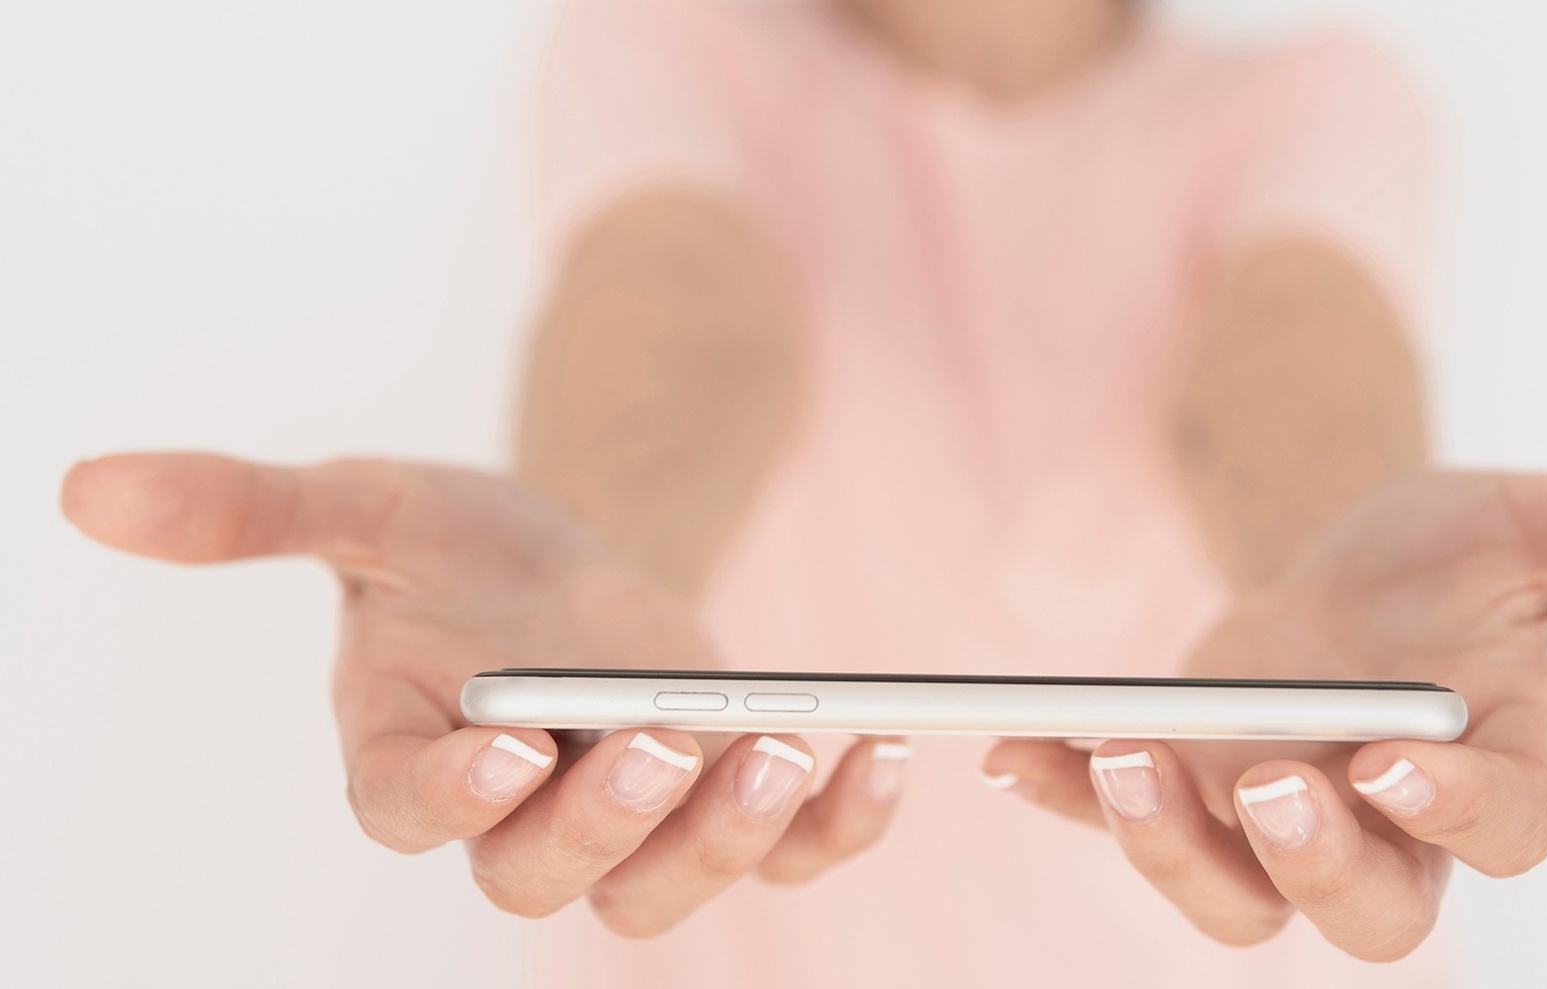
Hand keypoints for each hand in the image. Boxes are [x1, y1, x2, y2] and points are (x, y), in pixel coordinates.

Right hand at [61, 453, 906, 934]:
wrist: (564, 562)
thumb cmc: (454, 546)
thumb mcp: (367, 505)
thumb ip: (250, 509)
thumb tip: (89, 486)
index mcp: (409, 754)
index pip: (411, 811)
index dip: (452, 795)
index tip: (506, 746)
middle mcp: (512, 813)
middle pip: (546, 874)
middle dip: (611, 821)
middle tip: (665, 743)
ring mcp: (623, 820)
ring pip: (661, 892)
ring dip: (729, 838)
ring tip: (789, 752)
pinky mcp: (714, 804)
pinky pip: (779, 855)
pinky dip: (832, 825)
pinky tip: (878, 752)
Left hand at [981, 472, 1546, 958]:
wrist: (1353, 557)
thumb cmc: (1461, 549)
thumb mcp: (1542, 522)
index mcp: (1497, 770)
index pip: (1498, 832)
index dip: (1452, 813)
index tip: (1394, 763)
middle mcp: (1390, 827)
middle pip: (1364, 913)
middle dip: (1309, 866)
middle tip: (1268, 781)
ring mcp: (1283, 821)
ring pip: (1236, 901)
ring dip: (1170, 847)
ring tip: (1122, 756)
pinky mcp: (1197, 792)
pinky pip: (1127, 821)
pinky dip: (1071, 794)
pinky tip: (1019, 753)